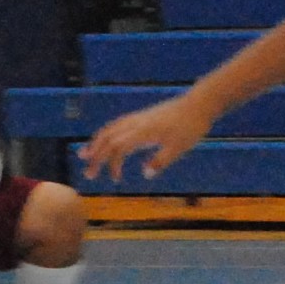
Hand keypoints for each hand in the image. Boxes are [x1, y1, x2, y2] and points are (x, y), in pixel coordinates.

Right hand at [80, 95, 210, 182]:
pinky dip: (107, 134)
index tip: (115, 179)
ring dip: (96, 143)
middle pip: (108, 138)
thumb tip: (145, 174)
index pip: (118, 147)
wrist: (198, 104)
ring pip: (110, 129)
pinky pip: (117, 124)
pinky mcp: (142, 116)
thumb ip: (161, 161)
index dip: (111, 164)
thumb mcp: (178, 148)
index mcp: (143, 132)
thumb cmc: (190, 127)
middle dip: (95, 156)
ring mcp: (138, 118)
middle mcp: (136, 123)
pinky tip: (107, 142)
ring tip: (86, 154)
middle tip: (88, 174)